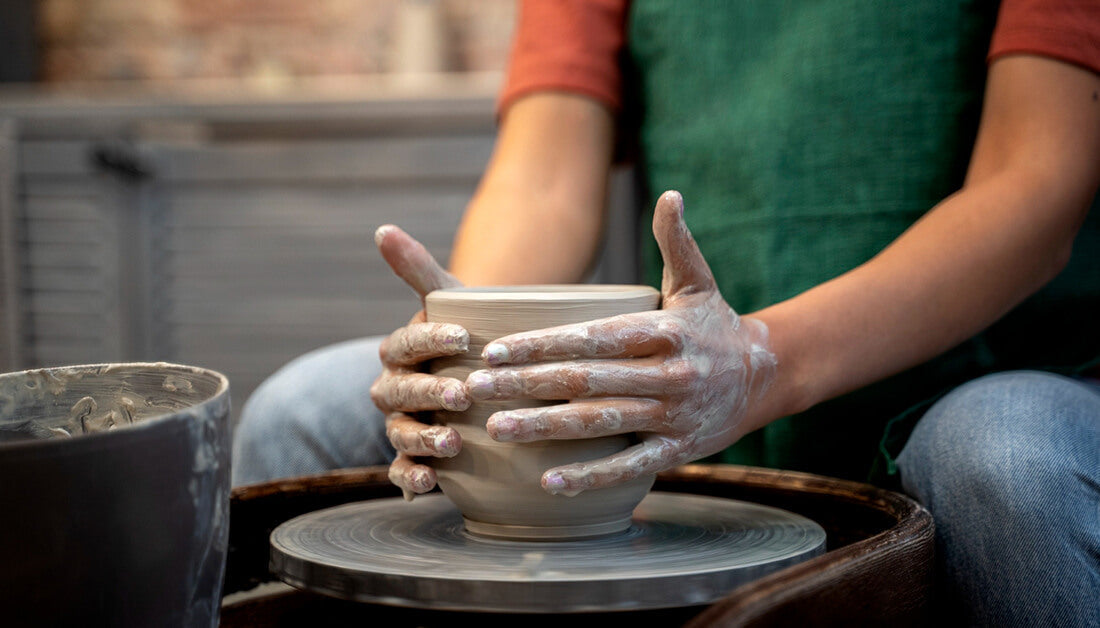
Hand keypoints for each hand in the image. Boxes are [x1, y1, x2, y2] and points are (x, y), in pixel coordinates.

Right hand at [369, 225, 468, 498]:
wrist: (480, 371)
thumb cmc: (467, 335)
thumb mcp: (450, 301)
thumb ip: (417, 269)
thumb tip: (382, 229)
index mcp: (400, 350)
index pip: (407, 343)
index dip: (432, 339)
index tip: (465, 336)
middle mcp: (393, 388)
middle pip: (400, 391)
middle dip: (429, 393)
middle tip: (463, 395)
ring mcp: (401, 424)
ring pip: (400, 433)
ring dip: (422, 439)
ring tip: (452, 443)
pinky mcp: (412, 456)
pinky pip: (401, 471)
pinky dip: (411, 478)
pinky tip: (432, 483)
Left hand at [464, 191, 776, 495]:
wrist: (766, 376)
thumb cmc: (716, 325)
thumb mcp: (699, 282)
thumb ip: (678, 241)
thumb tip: (670, 195)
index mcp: (663, 332)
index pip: (592, 337)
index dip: (541, 345)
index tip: (494, 349)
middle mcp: (668, 375)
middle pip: (585, 381)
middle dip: (525, 385)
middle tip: (474, 387)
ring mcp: (672, 416)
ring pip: (599, 423)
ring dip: (544, 428)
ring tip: (496, 429)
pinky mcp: (677, 450)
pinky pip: (629, 465)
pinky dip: (589, 476)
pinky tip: (549, 482)